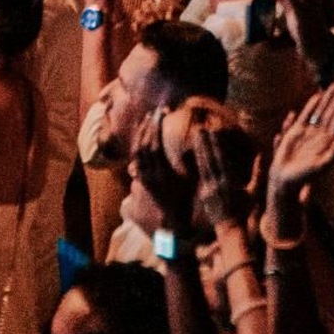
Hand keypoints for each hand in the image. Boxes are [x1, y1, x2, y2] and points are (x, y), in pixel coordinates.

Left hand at [130, 108, 195, 234]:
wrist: (172, 222)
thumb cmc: (185, 199)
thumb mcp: (191, 180)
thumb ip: (192, 160)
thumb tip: (197, 140)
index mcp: (162, 173)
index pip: (154, 145)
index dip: (157, 128)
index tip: (163, 113)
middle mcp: (150, 175)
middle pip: (144, 146)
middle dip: (149, 127)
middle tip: (156, 112)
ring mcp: (145, 178)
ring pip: (137, 152)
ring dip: (141, 134)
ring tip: (147, 120)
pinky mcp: (143, 181)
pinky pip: (136, 160)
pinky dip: (138, 146)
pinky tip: (142, 138)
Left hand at [189, 112, 252, 233]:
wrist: (230, 229)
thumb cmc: (245, 210)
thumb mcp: (254, 192)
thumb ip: (257, 173)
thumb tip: (261, 155)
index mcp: (230, 182)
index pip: (222, 159)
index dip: (217, 145)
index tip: (214, 131)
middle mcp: (218, 184)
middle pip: (210, 160)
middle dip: (205, 143)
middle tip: (200, 128)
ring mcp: (210, 190)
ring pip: (203, 165)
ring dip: (199, 150)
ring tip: (197, 136)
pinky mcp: (204, 194)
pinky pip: (201, 175)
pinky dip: (198, 162)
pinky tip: (196, 153)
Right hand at [267, 83, 333, 203]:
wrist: (285, 180)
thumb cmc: (304, 176)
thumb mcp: (321, 166)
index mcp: (328, 142)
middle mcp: (320, 135)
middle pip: (331, 112)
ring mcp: (309, 132)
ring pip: (320, 111)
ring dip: (327, 98)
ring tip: (333, 85)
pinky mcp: (297, 131)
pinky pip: (306, 115)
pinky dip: (311, 106)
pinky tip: (317, 96)